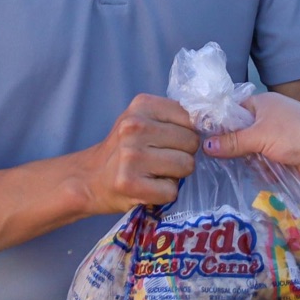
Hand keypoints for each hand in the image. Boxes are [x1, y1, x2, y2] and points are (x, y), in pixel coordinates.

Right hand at [73, 95, 198, 217]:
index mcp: (141, 105)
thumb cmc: (122, 150)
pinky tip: (148, 188)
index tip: (171, 143)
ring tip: (155, 174)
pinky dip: (164, 194)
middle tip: (161, 160)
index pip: (190, 117)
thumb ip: (171, 119)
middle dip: (183, 155)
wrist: (89, 179)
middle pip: (191, 142)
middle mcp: (135, 127)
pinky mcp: (130, 183)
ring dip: (176, 176)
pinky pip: (172, 191)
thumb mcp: (141, 121)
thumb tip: (211, 127)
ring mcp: (132, 155)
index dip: (187, 133)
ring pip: (186, 166)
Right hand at [200, 92, 299, 184]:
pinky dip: (258, 169)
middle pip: (240, 132)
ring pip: (250, 149)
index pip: (232, 110)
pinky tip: (247, 176)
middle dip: (231, 145)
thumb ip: (232, 142)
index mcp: (263, 104)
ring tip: (226, 169)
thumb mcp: (260, 136)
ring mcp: (277, 138)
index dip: (218, 123)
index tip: (201, 138)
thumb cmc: (296, 135)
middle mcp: (269, 118)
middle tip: (211, 158)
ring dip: (245, 160)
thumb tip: (206, 146)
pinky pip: (262, 162)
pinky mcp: (283, 156)